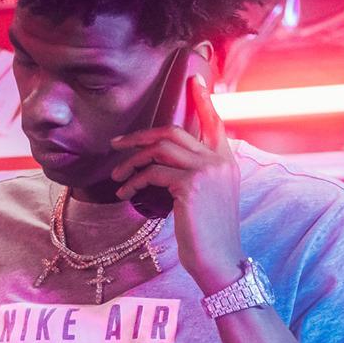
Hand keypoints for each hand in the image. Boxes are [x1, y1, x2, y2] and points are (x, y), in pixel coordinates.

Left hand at [109, 78, 244, 293]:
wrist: (219, 263)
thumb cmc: (209, 236)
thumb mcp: (206, 199)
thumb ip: (194, 176)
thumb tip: (163, 165)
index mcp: (226, 163)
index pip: (215, 122)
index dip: (203, 100)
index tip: (193, 78)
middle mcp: (219, 162)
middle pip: (175, 131)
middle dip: (142, 134)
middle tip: (118, 143)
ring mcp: (206, 171)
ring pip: (161, 148)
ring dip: (133, 159)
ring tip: (117, 174)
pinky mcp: (190, 185)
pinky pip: (153, 173)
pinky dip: (134, 180)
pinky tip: (125, 192)